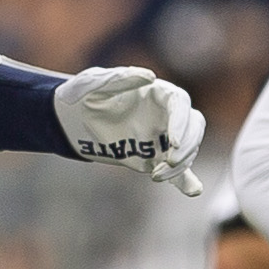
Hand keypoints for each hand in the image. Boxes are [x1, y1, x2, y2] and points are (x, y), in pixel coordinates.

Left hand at [55, 67, 203, 194]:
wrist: (75, 120)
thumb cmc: (85, 95)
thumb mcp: (93, 83)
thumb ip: (118, 78)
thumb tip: (149, 77)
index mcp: (159, 93)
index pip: (181, 104)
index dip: (182, 122)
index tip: (174, 141)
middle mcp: (168, 115)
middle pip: (194, 128)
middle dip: (188, 146)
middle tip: (171, 161)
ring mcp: (164, 137)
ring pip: (187, 150)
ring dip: (180, 165)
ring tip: (157, 176)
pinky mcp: (157, 157)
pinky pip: (178, 170)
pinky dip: (186, 181)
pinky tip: (193, 191)